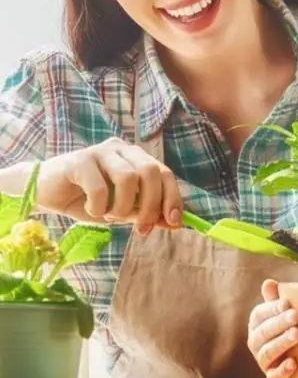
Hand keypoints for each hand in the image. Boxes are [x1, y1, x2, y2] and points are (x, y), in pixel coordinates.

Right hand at [34, 138, 181, 233]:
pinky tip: (92, 210)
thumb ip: (145, 212)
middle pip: (151, 172)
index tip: (173, 222)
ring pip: (128, 178)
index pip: (164, 173)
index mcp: (135, 157)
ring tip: (109, 216)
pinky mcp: (79, 160)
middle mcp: (121, 149)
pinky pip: (100, 187)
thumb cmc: (85, 200)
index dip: (172, 198)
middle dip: (151, 206)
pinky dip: (99, 206)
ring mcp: (100, 151)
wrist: (44, 193)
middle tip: (140, 228)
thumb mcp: (121, 210)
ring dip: (123, 207)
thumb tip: (174, 223)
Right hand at [247, 279, 297, 377]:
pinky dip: (282, 371)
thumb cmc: (291, 324)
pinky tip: (293, 363)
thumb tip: (268, 283)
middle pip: (263, 333)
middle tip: (296, 316)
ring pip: (266, 353)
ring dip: (281, 343)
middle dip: (279, 324)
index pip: (259, 314)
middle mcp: (256, 341)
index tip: (287, 303)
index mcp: (257, 322)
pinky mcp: (273, 376)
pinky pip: (273, 377)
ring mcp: (263, 360)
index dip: (271, 308)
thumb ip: (276, 298)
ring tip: (297, 334)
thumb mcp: (285, 310)